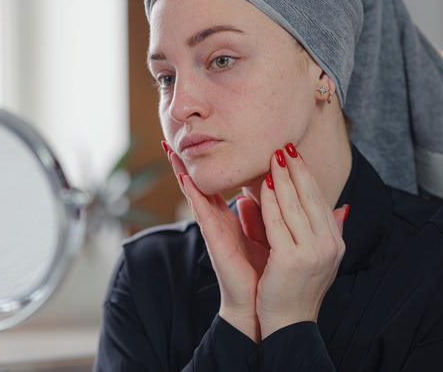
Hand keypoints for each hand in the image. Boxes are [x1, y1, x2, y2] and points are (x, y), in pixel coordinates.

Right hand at [163, 141, 268, 341]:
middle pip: (201, 183)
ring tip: (168, 148)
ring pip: (195, 192)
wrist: (265, 304)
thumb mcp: (274, 233)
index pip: (220, 184)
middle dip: (184, 162)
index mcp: (233, 217)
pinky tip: (183, 176)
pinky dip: (192, 193)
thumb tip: (269, 190)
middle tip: (171, 138)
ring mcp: (215, 228)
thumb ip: (269, 212)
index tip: (200, 141)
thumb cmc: (268, 272)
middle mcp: (220, 219)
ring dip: (180, 170)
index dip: (209, 164)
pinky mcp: (215, 238)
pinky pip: (202, 211)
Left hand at [255, 144, 346, 337]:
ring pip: (295, 206)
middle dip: (297, 169)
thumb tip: (342, 208)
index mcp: (335, 241)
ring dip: (283, 179)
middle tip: (285, 146)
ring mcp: (312, 252)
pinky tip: (264, 186)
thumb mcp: (319, 256)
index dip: (308, 175)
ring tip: (274, 158)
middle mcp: (329, 245)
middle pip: (311, 198)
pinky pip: (278, 223)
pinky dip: (270, 203)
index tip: (296, 155)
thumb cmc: (297, 286)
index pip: (320, 200)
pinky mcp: (291, 259)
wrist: (289, 321)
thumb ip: (329, 230)